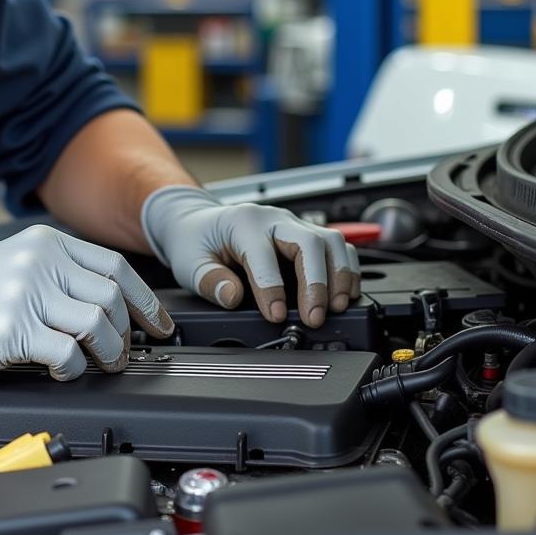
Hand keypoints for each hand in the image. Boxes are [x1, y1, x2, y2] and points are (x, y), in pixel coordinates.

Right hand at [0, 224, 173, 380]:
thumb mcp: (18, 264)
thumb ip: (60, 275)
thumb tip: (111, 310)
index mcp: (47, 243)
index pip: (115, 267)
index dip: (146, 301)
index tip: (159, 325)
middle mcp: (41, 262)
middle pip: (113, 297)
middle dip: (129, 332)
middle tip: (124, 353)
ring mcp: (28, 293)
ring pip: (98, 324)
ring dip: (109, 353)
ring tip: (100, 365)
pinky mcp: (13, 328)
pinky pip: (68, 353)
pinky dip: (74, 369)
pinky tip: (62, 370)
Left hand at [141, 186, 360, 327]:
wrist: (197, 222)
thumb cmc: (195, 240)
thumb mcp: (189, 262)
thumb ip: (209, 280)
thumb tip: (232, 296)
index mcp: (243, 221)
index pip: (264, 255)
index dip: (272, 288)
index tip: (275, 315)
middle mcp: (273, 218)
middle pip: (310, 242)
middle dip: (317, 283)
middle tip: (314, 317)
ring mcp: (293, 224)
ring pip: (332, 241)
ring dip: (340, 276)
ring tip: (335, 307)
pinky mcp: (305, 235)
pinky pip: (337, 247)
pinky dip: (346, 270)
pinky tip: (343, 294)